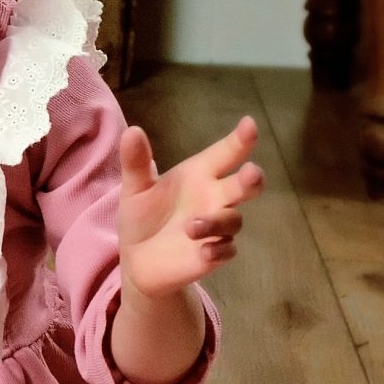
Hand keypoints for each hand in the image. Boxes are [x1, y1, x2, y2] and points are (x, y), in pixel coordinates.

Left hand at [116, 116, 263, 301]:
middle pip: (245, 185)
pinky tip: (204, 251)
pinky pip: (226, 251)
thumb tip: (131, 131)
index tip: (249, 124)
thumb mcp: (135, 189)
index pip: (225, 154)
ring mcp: (217, 227)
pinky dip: (218, 250)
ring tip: (190, 227)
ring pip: (233, 219)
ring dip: (217, 221)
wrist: (136, 259)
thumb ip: (136, 163)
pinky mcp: (213, 255)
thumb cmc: (143, 216)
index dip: (240, 140)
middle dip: (252, 179)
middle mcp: (214, 198)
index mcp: (199, 175)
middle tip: (251, 173)